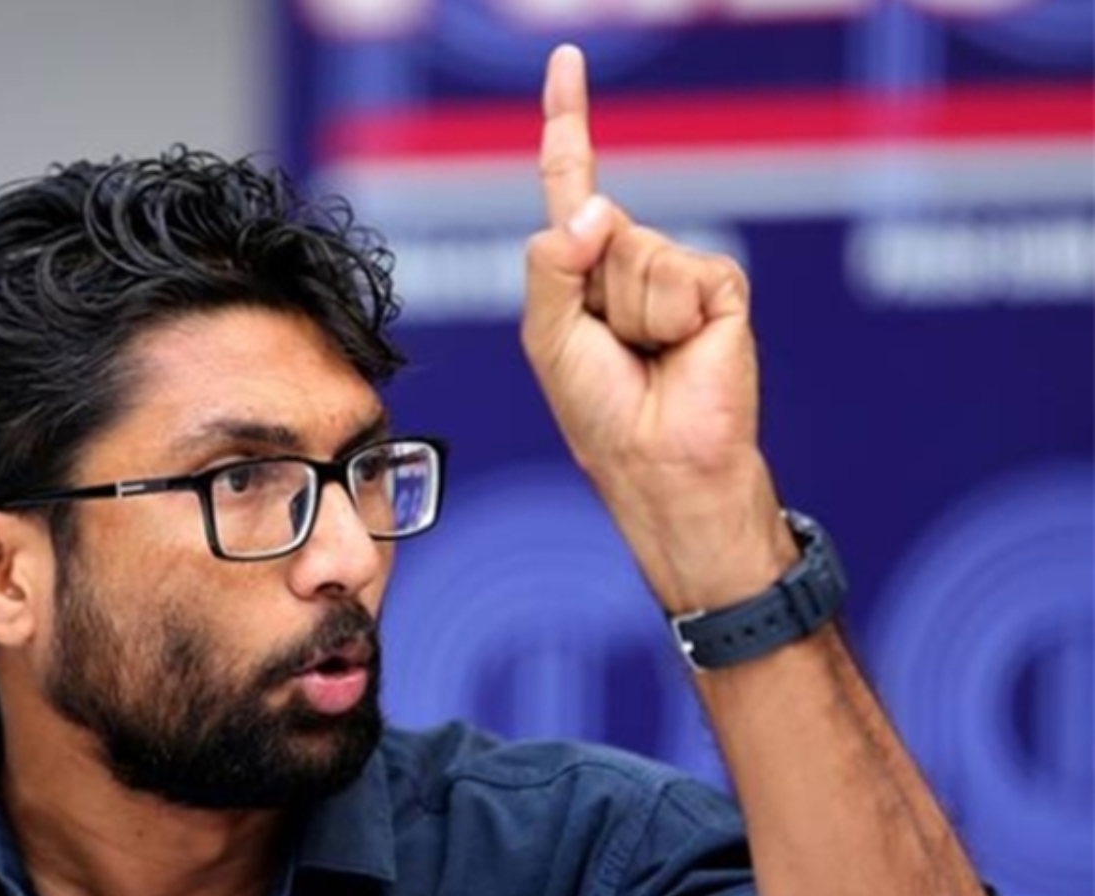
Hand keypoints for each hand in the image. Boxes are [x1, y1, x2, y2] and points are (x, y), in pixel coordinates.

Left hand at [522, 45, 795, 613]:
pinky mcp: (720, 288)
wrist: (660, 462)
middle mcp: (630, 262)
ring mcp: (677, 272)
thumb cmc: (600, 410)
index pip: (572, 180)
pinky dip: (670, 316)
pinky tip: (683, 349)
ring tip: (647, 354)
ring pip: (636, 249)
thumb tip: (596, 207)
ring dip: (629, 311)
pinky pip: (681, 271)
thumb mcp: (548, 336)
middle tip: (613, 347)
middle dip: (590, 287)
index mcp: (583, 270)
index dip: (567, 121)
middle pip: (597, 222)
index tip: (565, 61)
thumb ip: (551, 265)